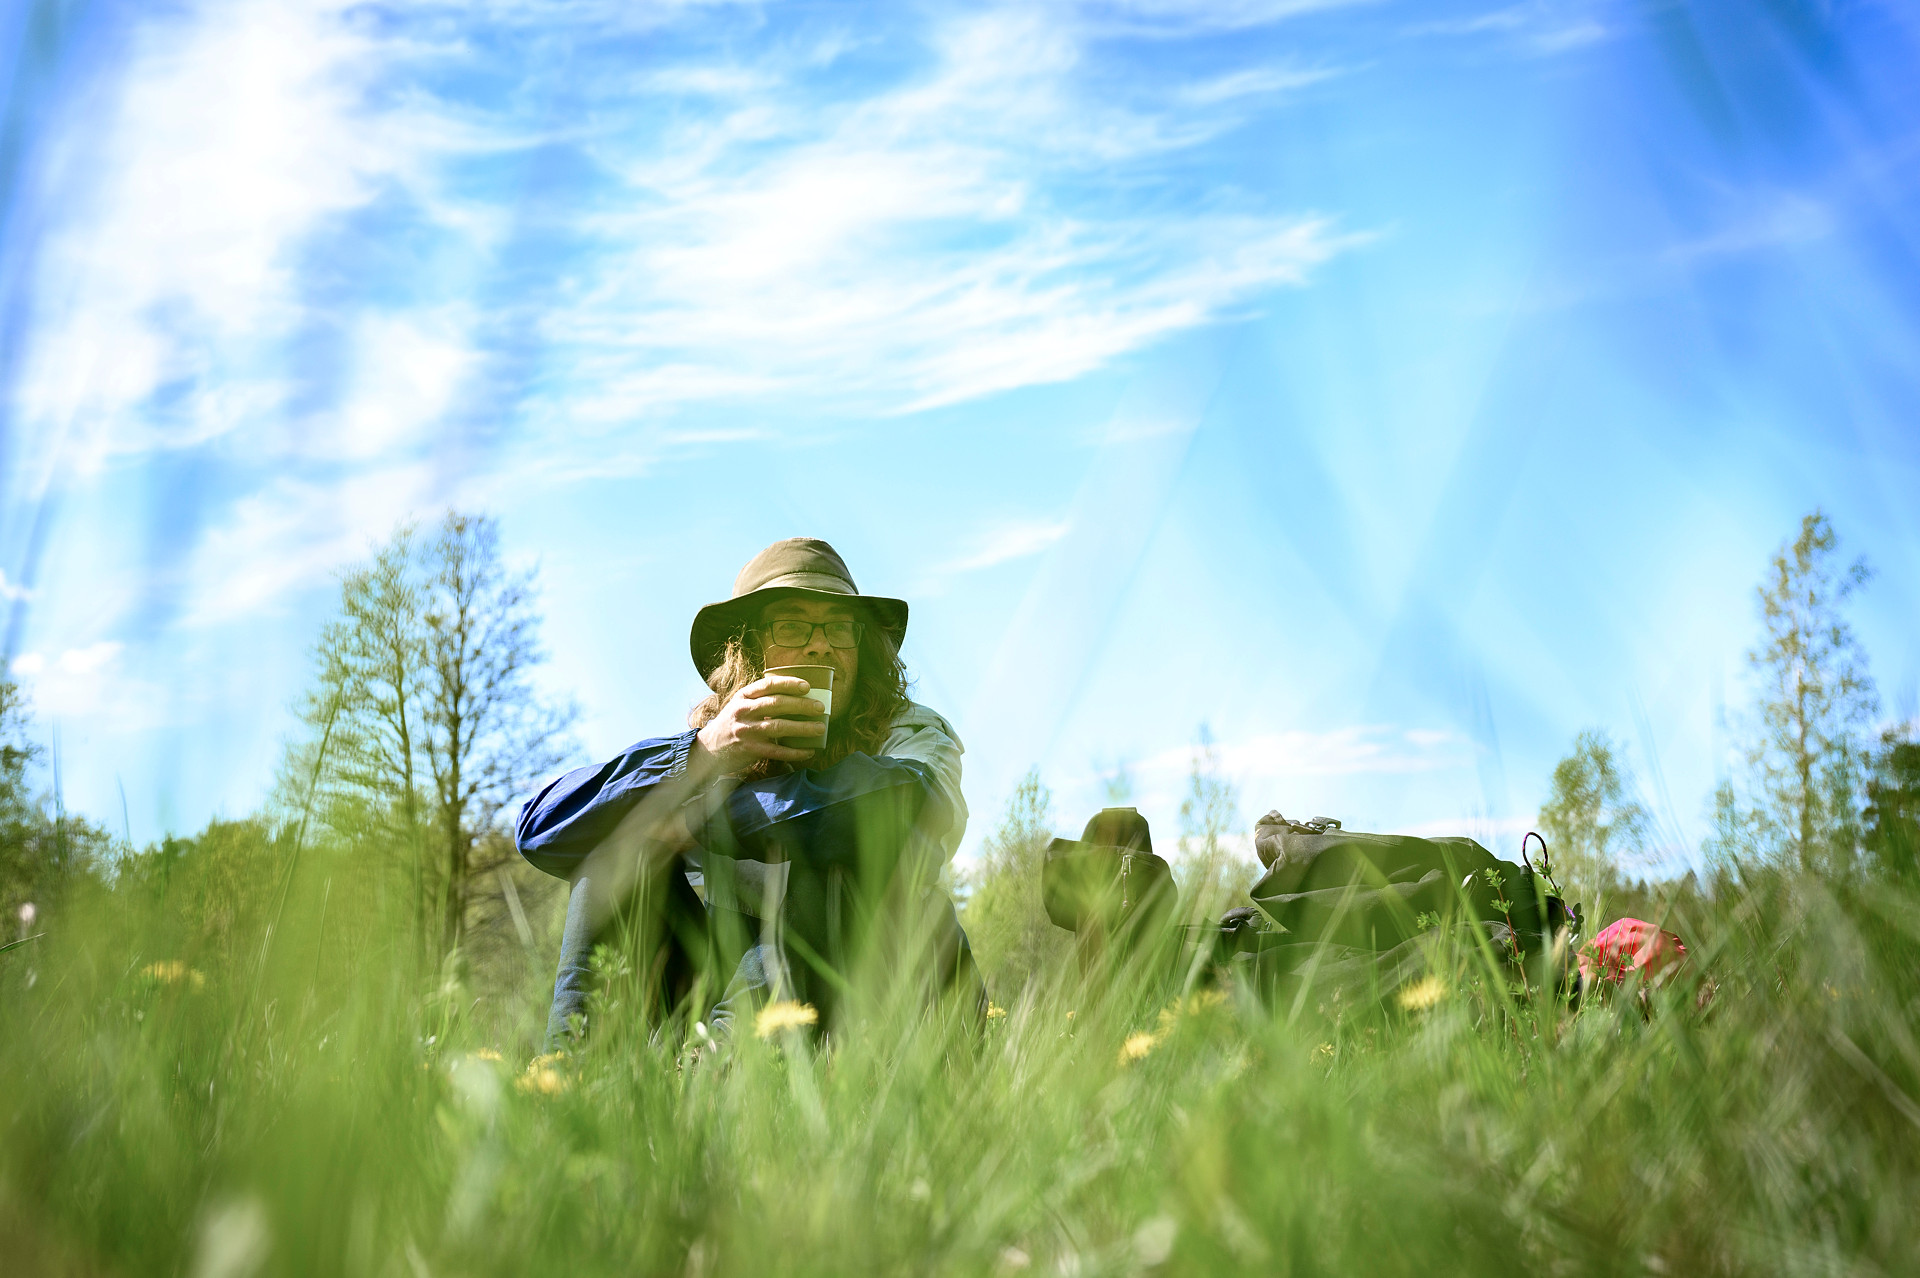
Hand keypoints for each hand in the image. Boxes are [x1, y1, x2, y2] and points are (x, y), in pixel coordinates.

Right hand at [692, 674, 825, 775]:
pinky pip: (777, 751)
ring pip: (779, 727)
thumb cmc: (732, 723)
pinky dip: (795, 751)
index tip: (807, 686)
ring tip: (820, 728)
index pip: (768, 684)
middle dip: (802, 705)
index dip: (789, 683)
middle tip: (820, 707)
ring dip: (803, 728)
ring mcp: (746, 731)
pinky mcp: (750, 750)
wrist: (709, 749)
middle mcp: (743, 711)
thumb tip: (797, 696)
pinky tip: (809, 750)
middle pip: (777, 704)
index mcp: (743, 696)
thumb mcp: (740, 705)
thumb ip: (760, 699)